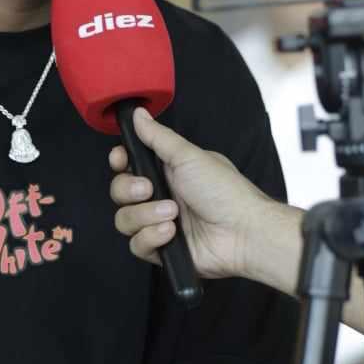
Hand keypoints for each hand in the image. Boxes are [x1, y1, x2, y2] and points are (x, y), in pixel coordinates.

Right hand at [109, 107, 277, 280]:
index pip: (128, 165)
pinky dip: (152, 237)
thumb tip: (139, 114)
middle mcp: (161, 196)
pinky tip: (171, 232)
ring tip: (172, 214)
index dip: (119, 162)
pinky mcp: (162, 249)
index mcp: (167, 171)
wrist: (244, 232)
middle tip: (149, 189)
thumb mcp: (189, 156)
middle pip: (119, 192)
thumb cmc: (225, 191)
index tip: (120, 160)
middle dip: (129, 190)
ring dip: (145, 215)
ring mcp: (159, 223)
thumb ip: (158, 137)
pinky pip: (137, 245)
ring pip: (124, 220)